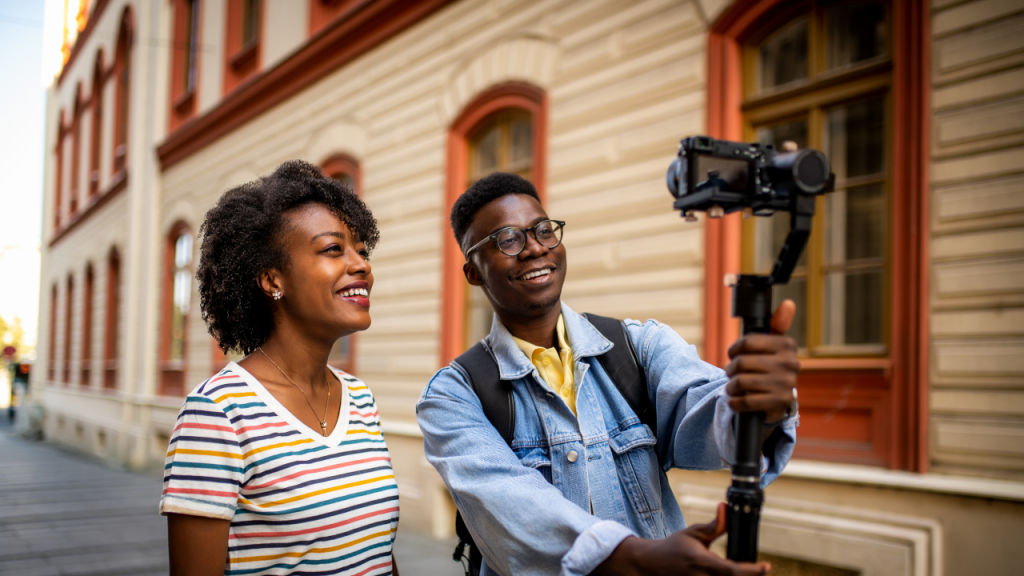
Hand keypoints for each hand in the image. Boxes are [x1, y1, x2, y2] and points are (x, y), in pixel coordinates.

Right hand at [592, 503, 770, 574]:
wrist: (652, 565)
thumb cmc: (674, 547)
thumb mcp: (693, 533)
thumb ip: (714, 526)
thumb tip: (725, 507)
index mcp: (701, 562)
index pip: (733, 570)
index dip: (753, 570)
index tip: (767, 566)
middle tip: (760, 569)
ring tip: (746, 570)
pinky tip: (733, 574)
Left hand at [724, 299, 798, 423]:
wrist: (778, 399)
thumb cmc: (770, 365)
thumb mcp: (773, 344)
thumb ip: (777, 324)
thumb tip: (788, 303)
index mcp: (787, 345)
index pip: (748, 341)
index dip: (734, 349)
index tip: (734, 354)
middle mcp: (790, 364)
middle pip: (742, 362)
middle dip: (730, 369)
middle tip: (732, 373)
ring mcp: (786, 384)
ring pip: (741, 382)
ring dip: (731, 386)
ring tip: (733, 386)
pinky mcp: (779, 403)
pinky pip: (746, 401)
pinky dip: (734, 401)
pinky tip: (735, 400)